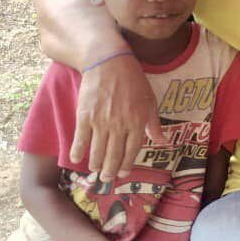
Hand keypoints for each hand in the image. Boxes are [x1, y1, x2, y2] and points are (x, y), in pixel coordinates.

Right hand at [70, 54, 162, 181]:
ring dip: (96, 164)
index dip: (127, 165)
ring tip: (96, 171)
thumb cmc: (132, 80)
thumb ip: (154, 124)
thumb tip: (162, 142)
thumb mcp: (150, 101)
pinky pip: (81, 138)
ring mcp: (101, 121)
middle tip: (107, 178)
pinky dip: (78, 151)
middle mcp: (119, 125)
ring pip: (98, 150)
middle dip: (110, 170)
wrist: (108, 62)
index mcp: (137, 122)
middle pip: (114, 155)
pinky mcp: (85, 115)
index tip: (123, 174)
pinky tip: (77, 159)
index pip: (132, 150)